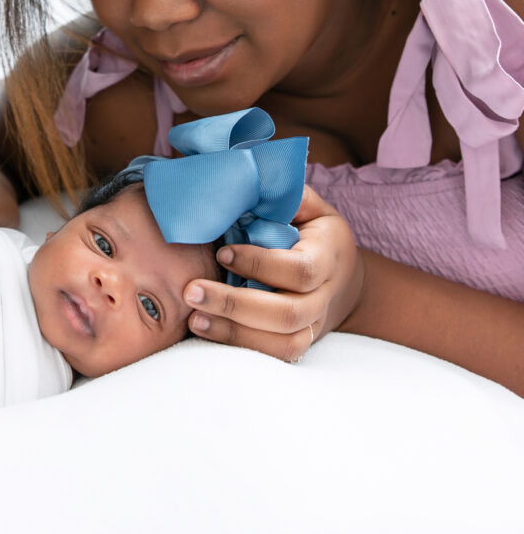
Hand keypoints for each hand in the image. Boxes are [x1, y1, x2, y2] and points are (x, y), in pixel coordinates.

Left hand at [181, 186, 363, 361]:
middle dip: (235, 305)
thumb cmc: (311, 233)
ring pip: (282, 342)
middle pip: (287, 313)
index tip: (222, 253)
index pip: (300, 270)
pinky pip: (274, 355)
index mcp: (329, 256)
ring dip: (233, 333)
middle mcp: (325, 296)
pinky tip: (205, 330)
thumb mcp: (306, 206)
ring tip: (193, 318)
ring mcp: (314, 324)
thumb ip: (282, 195)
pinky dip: (239, 346)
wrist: (342, 277)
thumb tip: (243, 177)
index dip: (260, 265)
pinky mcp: (299, 343)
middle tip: (191, 291)